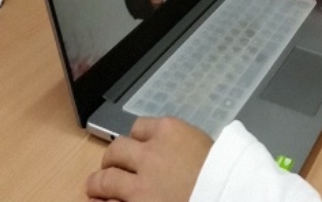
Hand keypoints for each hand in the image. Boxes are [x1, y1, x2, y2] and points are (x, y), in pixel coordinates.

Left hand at [86, 117, 211, 201]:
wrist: (226, 194)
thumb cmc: (223, 173)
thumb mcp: (205, 147)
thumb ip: (183, 145)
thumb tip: (174, 152)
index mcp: (169, 131)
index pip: (139, 127)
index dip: (136, 139)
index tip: (137, 147)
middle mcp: (149, 153)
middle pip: (116, 149)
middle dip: (111, 158)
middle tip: (111, 166)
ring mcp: (138, 184)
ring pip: (104, 179)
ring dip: (97, 183)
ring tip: (95, 187)